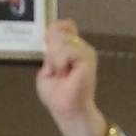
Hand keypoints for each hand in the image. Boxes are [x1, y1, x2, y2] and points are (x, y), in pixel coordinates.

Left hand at [35, 19, 106, 135]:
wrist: (66, 110)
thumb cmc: (56, 94)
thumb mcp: (47, 69)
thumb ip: (50, 51)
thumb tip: (53, 36)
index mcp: (72, 48)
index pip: (64, 26)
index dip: (53, 33)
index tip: (49, 53)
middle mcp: (81, 47)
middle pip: (59, 31)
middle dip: (51, 52)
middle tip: (57, 71)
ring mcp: (86, 52)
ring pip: (62, 40)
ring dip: (55, 59)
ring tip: (62, 74)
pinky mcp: (88, 59)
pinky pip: (67, 50)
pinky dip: (60, 62)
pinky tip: (65, 73)